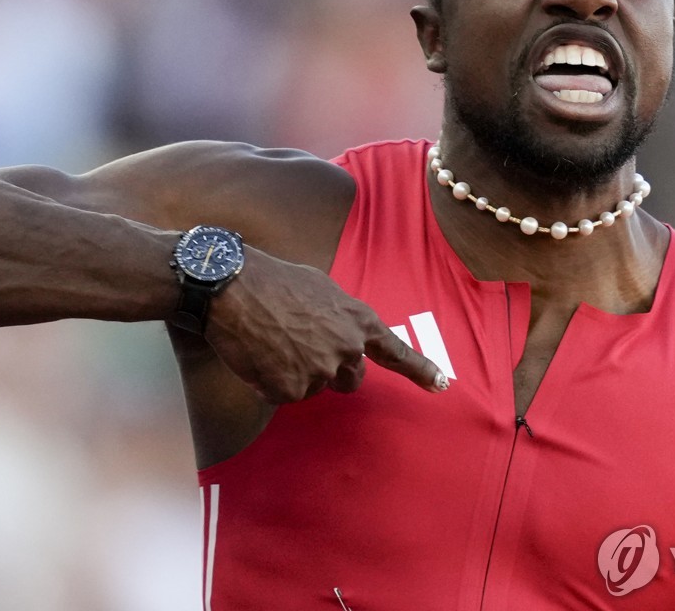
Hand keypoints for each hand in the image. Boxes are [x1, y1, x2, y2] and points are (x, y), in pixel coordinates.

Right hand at [202, 247, 447, 403]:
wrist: (233, 286)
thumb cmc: (274, 280)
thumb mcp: (321, 288)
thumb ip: (338, 316)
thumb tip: (335, 331)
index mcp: (358, 321)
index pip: (396, 352)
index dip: (420, 370)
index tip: (441, 384)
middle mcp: (346, 349)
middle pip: (351, 379)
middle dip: (331, 370)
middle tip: (300, 346)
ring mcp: (320, 371)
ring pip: (313, 386)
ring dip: (295, 372)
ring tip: (271, 341)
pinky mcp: (291, 389)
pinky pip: (284, 393)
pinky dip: (270, 381)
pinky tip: (259, 355)